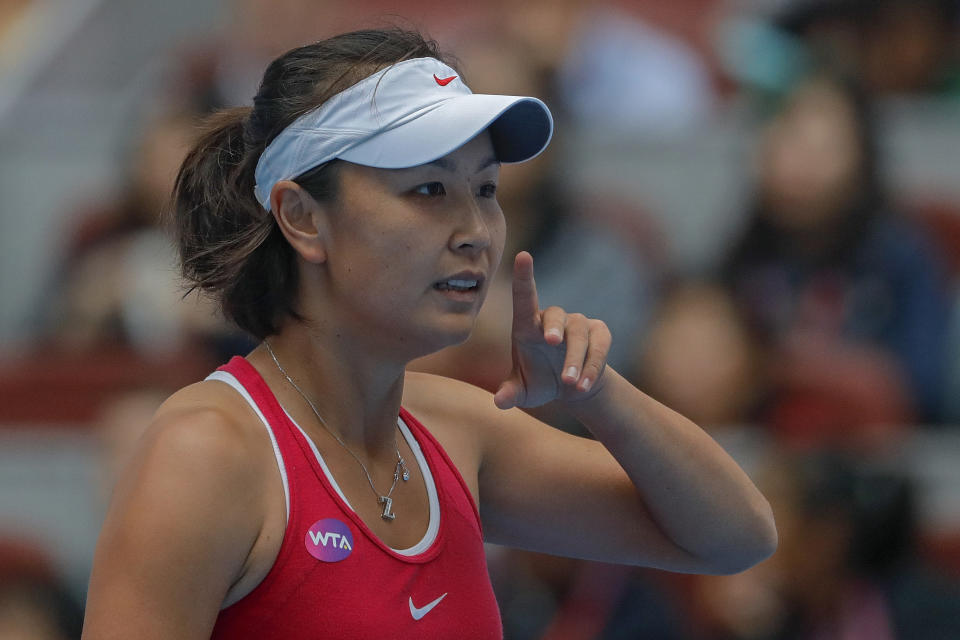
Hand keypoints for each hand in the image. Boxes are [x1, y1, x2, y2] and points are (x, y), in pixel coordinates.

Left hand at [493, 252, 611, 409]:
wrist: (572, 388)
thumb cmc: (540, 382)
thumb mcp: (524, 392)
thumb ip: (510, 394)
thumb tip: (499, 402)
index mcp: (527, 326)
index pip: (524, 297)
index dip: (523, 276)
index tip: (523, 255)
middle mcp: (553, 320)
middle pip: (556, 316)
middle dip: (554, 327)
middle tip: (551, 342)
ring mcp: (578, 325)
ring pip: (579, 335)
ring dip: (575, 359)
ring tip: (571, 384)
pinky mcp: (600, 335)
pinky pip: (599, 346)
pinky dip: (592, 366)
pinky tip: (583, 386)